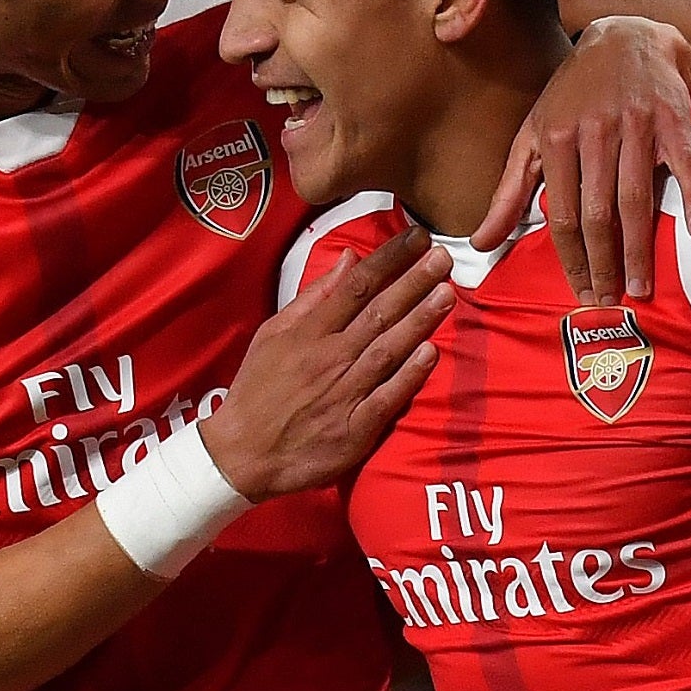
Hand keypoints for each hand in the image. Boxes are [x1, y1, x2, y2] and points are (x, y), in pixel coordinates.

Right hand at [201, 228, 453, 500]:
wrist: (243, 453)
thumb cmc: (258, 389)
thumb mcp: (272, 334)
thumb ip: (312, 298)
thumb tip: (349, 259)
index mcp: (309, 333)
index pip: (356, 286)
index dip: (389, 259)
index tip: (416, 237)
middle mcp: (330, 357)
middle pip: (378, 313)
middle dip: (413, 282)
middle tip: (443, 257)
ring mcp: (345, 393)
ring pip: (388, 350)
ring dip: (419, 321)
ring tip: (447, 294)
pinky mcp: (356, 429)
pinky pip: (387, 397)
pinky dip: (409, 376)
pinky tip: (431, 353)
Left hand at [473, 16, 690, 303]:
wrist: (622, 37)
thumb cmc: (572, 95)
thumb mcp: (531, 135)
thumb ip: (509, 191)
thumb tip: (480, 242)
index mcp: (556, 139)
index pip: (562, 215)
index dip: (571, 259)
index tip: (580, 293)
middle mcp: (594, 133)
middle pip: (599, 214)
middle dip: (603, 263)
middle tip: (611, 300)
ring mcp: (636, 125)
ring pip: (636, 197)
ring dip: (639, 248)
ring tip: (641, 286)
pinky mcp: (673, 117)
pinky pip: (685, 163)